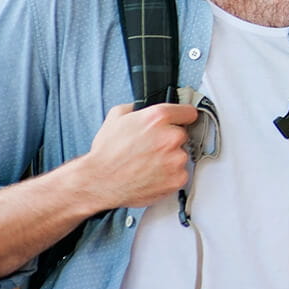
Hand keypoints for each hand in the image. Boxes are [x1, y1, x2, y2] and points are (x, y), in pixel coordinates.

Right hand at [79, 102, 197, 209]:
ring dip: (170, 158)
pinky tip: (152, 174)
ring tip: (148, 163)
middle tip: (151, 147)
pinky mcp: (177, 178)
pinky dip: (170, 175)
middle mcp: (171, 137)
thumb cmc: (106, 153)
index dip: (181, 117)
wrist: (99, 182)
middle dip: (169, 139)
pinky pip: (180, 173)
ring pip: (181, 154)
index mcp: (158, 117)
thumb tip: (145, 106)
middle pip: (182, 134)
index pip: (189, 112)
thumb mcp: (116, 117)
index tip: (179, 122)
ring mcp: (176, 159)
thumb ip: (137, 107)